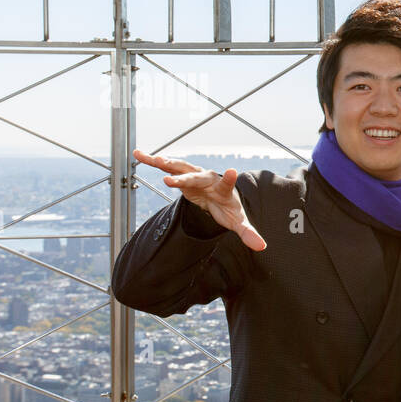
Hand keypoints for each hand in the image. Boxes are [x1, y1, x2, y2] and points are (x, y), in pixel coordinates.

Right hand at [133, 149, 266, 251]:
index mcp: (224, 189)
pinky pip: (166, 168)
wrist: (219, 197)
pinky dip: (153, 160)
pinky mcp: (182, 175)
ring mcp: (194, 174)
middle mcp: (208, 178)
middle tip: (170, 182)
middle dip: (185, 179)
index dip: (229, 179)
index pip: (227, 184)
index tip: (232, 171)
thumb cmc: (228, 209)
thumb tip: (262, 247)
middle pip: (197, 177)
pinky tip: (138, 154)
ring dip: (167, 164)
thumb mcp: (238, 222)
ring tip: (153, 160)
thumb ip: (248, 233)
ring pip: (180, 168)